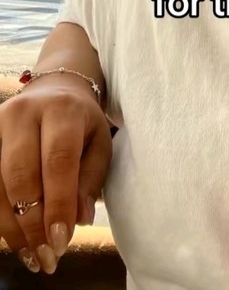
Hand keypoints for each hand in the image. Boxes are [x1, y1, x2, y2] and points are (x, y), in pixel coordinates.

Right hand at [0, 79, 112, 273]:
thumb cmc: (82, 124)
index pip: (58, 161)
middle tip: (49, 256)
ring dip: (13, 227)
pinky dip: (1, 217)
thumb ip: (91, 179)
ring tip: (34, 255)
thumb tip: (78, 220)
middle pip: (20, 174)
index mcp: (62, 110)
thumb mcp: (99, 143)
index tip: (62, 240)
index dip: (58, 204)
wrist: (55, 92)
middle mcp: (23, 113)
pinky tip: (16, 239)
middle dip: (33, 222)